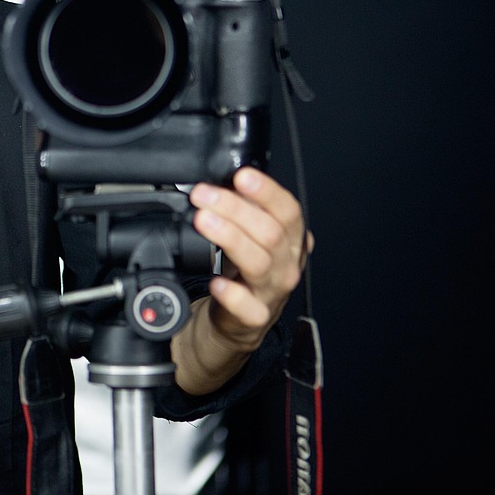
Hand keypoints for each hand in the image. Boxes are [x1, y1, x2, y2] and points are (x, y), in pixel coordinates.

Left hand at [187, 166, 312, 355]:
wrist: (241, 318)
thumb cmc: (245, 268)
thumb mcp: (250, 234)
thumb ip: (243, 208)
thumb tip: (221, 181)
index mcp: (291, 239)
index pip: (288, 210)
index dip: (267, 191)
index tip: (241, 176)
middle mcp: (286, 263)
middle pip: (270, 232)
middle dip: (235, 208)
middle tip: (204, 195)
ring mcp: (272, 290)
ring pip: (259, 262)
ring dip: (230, 238)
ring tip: (204, 221)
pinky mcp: (256, 315)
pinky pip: (248, 307)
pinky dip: (232, 294)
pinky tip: (216, 282)